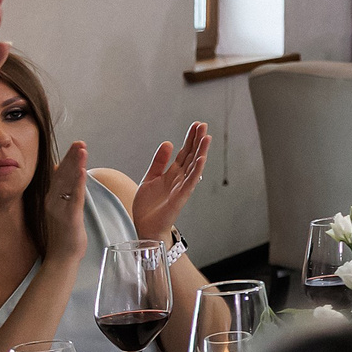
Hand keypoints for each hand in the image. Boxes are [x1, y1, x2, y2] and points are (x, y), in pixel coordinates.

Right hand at [47, 141, 91, 264]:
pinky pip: (74, 197)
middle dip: (71, 157)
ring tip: (81, 148)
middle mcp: (53, 201)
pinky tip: (82, 170)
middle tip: (79, 141)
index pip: (59, 175)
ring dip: (75, 164)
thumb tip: (67, 183)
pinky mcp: (69, 217)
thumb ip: (64, 197)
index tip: (75, 146)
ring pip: (68, 182)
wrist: (62, 257)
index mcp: (52, 199)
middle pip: (62, 174)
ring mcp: (60, 208)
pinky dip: (78, 182)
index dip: (67, 160)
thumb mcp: (63, 212)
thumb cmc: (65, 235)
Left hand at [127, 124, 207, 243]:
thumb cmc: (149, 206)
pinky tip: (201, 159)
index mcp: (172, 173)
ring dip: (201, 151)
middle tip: (203, 125)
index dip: (190, 138)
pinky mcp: (180, 197)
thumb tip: (168, 143)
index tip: (196, 125)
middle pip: (191, 155)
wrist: (145, 226)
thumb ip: (159, 161)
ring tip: (206, 138)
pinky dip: (196, 170)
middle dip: (197, 140)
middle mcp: (180, 178)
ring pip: (194, 166)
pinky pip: (190, 181)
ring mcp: (182, 186)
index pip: (184, 152)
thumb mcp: (150, 178)